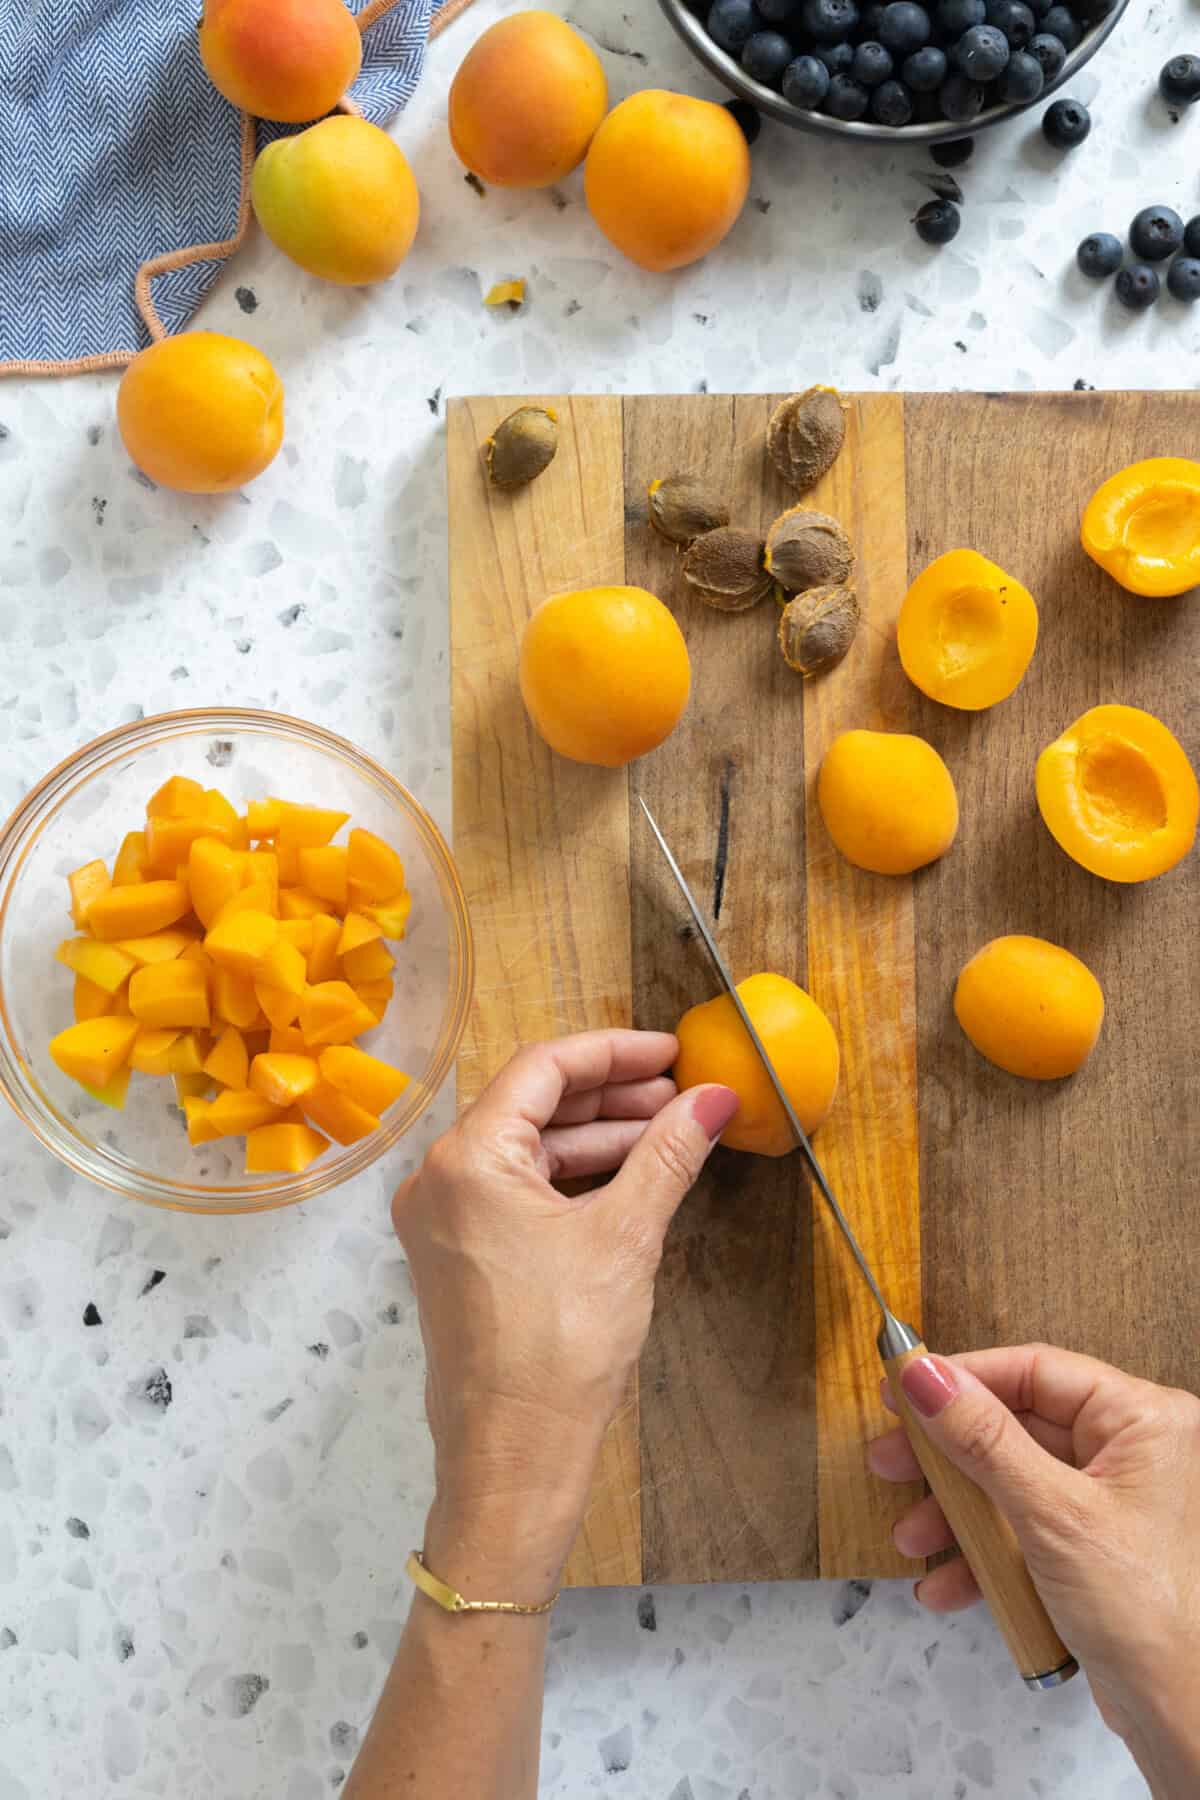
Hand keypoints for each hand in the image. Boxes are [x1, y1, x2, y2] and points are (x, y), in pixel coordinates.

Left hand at [392, 1030, 737, 1594]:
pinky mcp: (459, 1257)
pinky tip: (629, 1180)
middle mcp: (440, 1179)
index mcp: (467, 1159)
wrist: (513, 1456)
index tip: (671, 1052)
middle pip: (531, 1105)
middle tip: (680, 1095)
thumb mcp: (626, 1236)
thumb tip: (713, 1099)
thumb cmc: (559, 1349)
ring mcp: (444, 1221)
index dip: (613, 1052)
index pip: (543, 1069)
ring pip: (527, 1151)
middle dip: (610, 1097)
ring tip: (668, 1135)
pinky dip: (573, 1180)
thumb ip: (668, 1155)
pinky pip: (517, 1192)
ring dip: (596, 1139)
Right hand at [869, 1345, 1199, 1794]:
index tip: (901, 1388)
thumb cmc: (1148, 1613)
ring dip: (958, 1515)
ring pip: (1014, 1484)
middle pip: (1017, 1428)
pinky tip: (946, 1585)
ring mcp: (1112, 1503)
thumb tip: (924, 1376)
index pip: (1035, 1371)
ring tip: (912, 1540)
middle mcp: (1132, 1452)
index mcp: (1142, 1420)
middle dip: (949, 1458)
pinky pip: (1026, 1530)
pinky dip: (986, 1554)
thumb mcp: (1049, 1514)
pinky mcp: (1093, 1550)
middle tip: (891, 1460)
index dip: (963, 1379)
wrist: (1183, 1717)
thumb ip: (981, 1438)